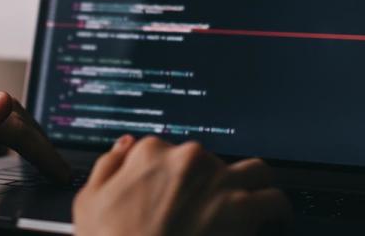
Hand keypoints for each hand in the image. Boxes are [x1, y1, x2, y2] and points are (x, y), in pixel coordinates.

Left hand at [0, 75, 69, 181]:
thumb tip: (5, 101)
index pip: (12, 122)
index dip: (39, 148)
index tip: (57, 168)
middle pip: (11, 112)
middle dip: (40, 139)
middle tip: (60, 166)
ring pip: (0, 112)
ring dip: (26, 132)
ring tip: (46, 154)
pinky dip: (7, 129)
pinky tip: (11, 139)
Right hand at [74, 135, 290, 235]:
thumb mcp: (88, 202)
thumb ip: (108, 165)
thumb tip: (123, 145)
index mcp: (149, 153)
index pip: (169, 151)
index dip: (172, 175)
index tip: (176, 193)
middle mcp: (187, 159)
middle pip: (212, 161)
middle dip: (211, 183)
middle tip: (205, 211)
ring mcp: (218, 181)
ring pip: (253, 171)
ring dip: (252, 186)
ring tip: (252, 203)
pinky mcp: (243, 208)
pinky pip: (274, 199)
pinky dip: (276, 209)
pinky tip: (271, 219)